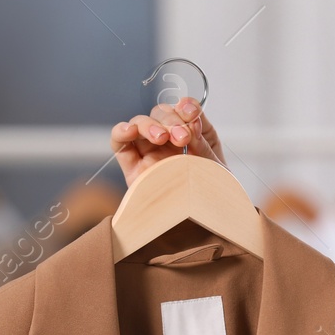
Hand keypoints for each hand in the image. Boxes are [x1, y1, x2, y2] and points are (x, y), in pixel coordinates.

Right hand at [111, 97, 226, 187]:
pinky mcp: (132, 168)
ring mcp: (149, 153)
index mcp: (192, 136)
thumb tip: (191, 118)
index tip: (192, 114)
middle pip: (161, 113)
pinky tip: (130, 130)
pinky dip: (121, 131)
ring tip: (162, 138)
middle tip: (182, 137)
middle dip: (172, 119)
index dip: (187, 107)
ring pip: (140, 123)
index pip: (184, 110)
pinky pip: (120, 143)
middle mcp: (169, 142)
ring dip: (150, 125)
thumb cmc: (212, 197)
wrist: (201, 228)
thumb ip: (202, 140)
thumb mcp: (215, 166)